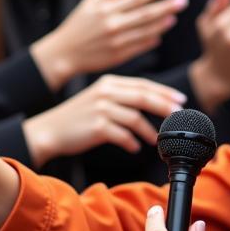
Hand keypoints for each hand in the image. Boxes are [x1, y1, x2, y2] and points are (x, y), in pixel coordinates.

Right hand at [22, 75, 185, 163]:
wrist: (49, 130)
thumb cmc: (78, 117)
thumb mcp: (98, 98)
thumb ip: (121, 96)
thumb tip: (151, 103)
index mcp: (108, 83)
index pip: (142, 84)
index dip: (163, 92)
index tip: (180, 99)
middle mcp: (105, 93)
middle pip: (143, 97)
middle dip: (164, 106)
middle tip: (179, 116)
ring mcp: (101, 109)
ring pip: (135, 118)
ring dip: (149, 131)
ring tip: (156, 140)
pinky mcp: (97, 127)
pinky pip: (123, 135)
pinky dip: (132, 142)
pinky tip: (135, 148)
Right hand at [31, 0, 187, 89]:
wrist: (64, 54)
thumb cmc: (77, 25)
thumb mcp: (90, 3)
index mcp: (106, 9)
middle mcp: (113, 24)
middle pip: (145, 13)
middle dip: (166, 6)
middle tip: (183, 0)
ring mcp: (116, 41)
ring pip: (145, 31)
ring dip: (161, 24)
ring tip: (174, 17)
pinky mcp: (118, 56)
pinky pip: (139, 47)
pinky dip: (150, 41)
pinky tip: (160, 35)